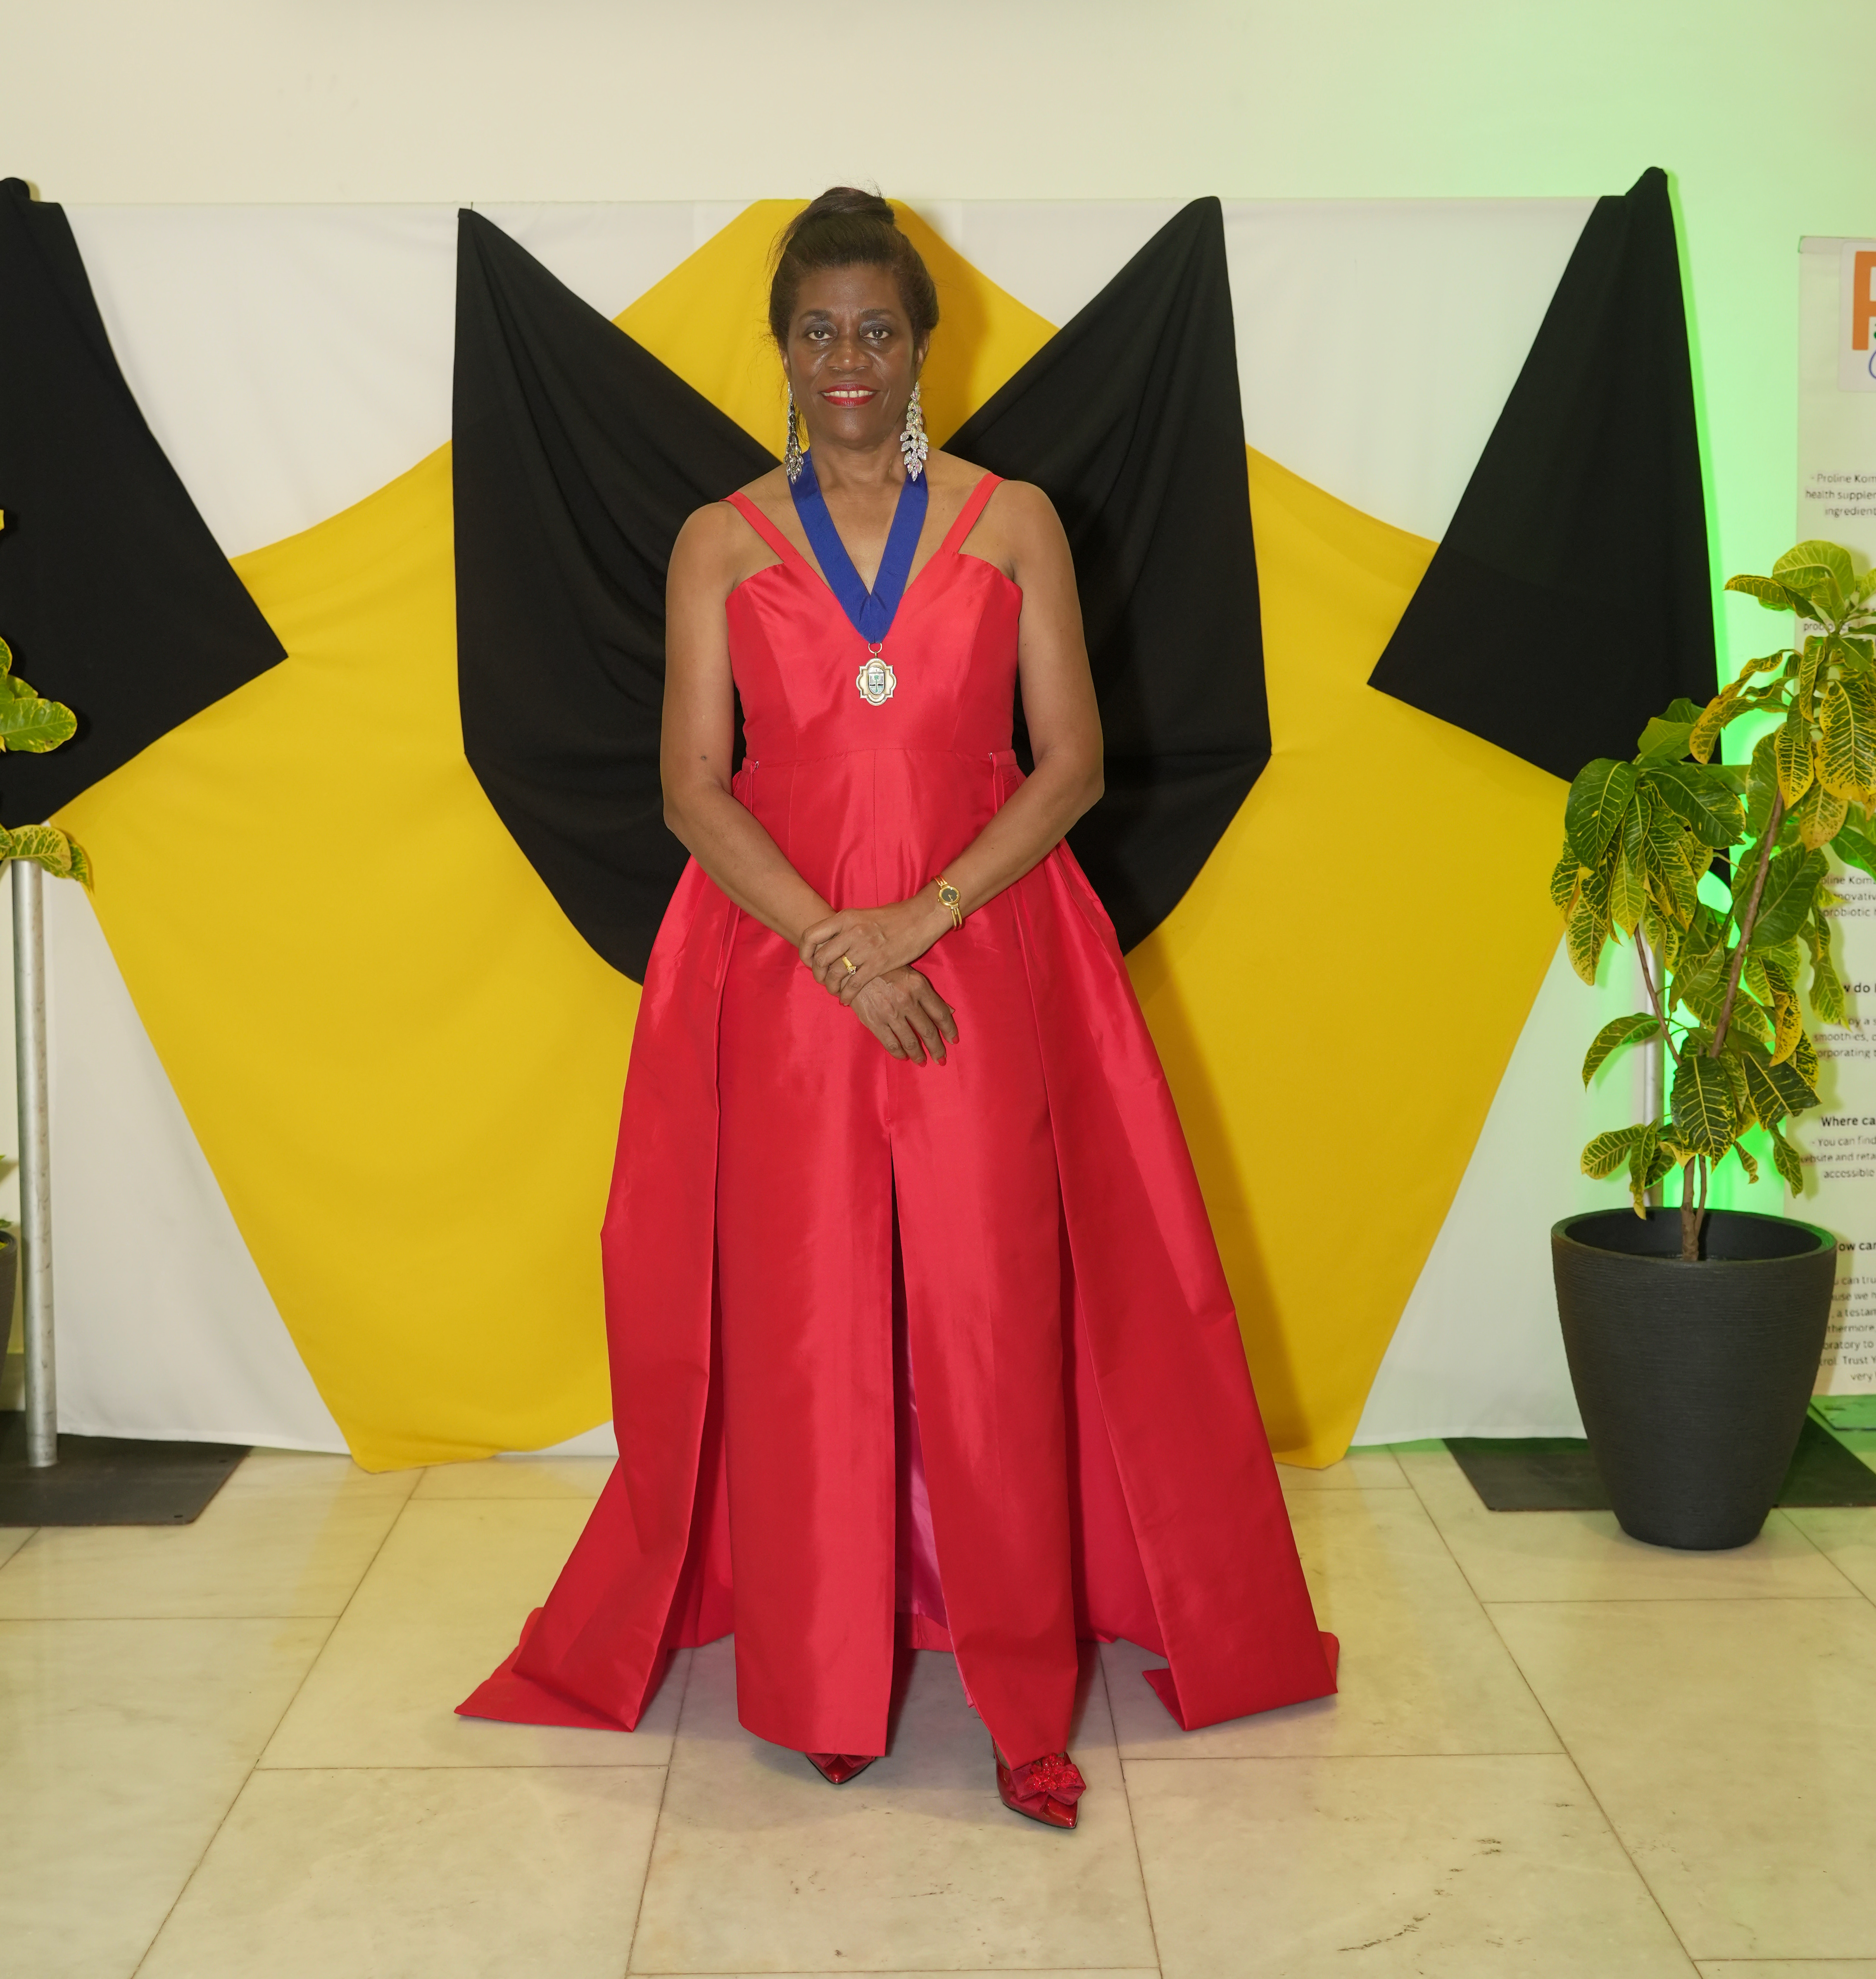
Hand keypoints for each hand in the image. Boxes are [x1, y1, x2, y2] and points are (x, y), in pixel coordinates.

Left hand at [801, 891, 952, 1001]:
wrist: (921, 918)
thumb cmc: (894, 916)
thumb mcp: (862, 915)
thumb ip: (844, 928)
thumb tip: (828, 945)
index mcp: (845, 918)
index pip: (811, 936)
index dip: (805, 953)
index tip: (809, 962)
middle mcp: (851, 932)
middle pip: (821, 959)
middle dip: (818, 974)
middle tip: (823, 980)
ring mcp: (865, 948)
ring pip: (836, 974)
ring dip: (832, 987)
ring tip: (835, 991)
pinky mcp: (879, 964)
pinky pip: (854, 984)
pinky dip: (846, 995)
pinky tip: (846, 999)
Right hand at [849, 968, 957, 1064]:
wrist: (852, 968)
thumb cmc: (884, 969)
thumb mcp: (910, 975)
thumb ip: (929, 994)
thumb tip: (951, 1011)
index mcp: (918, 986)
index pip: (940, 1013)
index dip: (949, 1029)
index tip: (954, 1040)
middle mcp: (907, 1000)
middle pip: (928, 1030)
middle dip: (937, 1048)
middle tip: (941, 1059)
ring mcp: (890, 1012)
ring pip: (910, 1040)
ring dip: (918, 1054)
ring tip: (923, 1062)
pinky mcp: (874, 1021)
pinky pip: (890, 1043)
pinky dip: (899, 1053)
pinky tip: (904, 1057)